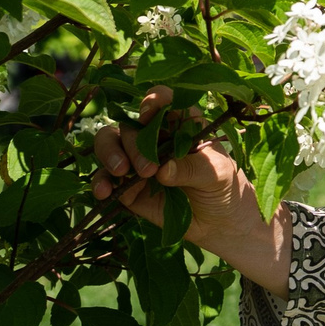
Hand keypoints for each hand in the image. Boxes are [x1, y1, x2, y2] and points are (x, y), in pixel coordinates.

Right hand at [87, 87, 288, 290]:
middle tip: (148, 168)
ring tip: (120, 172)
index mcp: (181, 123)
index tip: (149, 114)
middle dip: (134, 144)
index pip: (163, 100)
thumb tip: (162, 169)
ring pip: (110, 143)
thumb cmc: (225, 188)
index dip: (153, 101)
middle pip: (131, 125)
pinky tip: (104, 192)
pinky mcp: (127, 186)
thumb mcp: (217, 175)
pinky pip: (105, 178)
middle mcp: (155, 136)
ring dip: (110, 154)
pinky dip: (100, 181)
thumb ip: (192, 168)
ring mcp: (138, 160)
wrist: (219, 225)